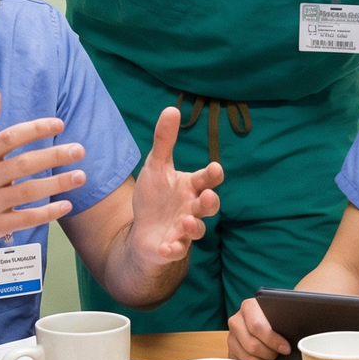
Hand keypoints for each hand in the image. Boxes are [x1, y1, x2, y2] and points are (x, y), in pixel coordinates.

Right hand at [0, 89, 88, 254]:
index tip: (58, 124)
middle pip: (24, 164)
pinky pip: (25, 219)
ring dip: (58, 183)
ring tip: (81, 176)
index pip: (10, 138)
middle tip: (79, 150)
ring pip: (28, 192)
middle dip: (55, 155)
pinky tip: (66, 205)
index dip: (35, 129)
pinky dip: (47, 213)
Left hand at [125, 108, 221, 266]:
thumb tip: (171, 108)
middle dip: (210, 203)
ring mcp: (185, 230)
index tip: (215, 169)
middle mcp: (192, 208)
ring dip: (195, 227)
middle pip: (209, 206)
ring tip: (186, 223)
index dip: (212, 175)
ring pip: (198, 230)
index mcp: (191, 187)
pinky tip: (165, 247)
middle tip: (207, 198)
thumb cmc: (155, 196)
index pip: (207, 179)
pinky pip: (177, 250)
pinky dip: (173, 249)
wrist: (143, 230)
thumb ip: (165, 141)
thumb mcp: (156, 166)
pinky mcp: (172, 247)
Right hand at [228, 296, 287, 359]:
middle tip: (280, 355)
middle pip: (252, 346)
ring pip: (246, 358)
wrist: (269, 318)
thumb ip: (290, 317)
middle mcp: (236, 321)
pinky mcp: (231, 350)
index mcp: (248, 307)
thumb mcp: (283, 312)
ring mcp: (231, 337)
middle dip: (269, 355)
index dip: (273, 341)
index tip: (286, 349)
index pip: (258, 327)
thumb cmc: (279, 317)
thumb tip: (298, 328)